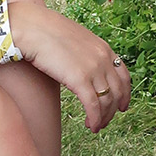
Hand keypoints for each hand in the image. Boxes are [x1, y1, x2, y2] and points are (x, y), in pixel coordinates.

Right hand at [10, 4, 131, 131]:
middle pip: (118, 91)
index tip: (122, 106)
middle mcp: (103, 59)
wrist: (31, 28)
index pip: (123, 75)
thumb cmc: (44, 32)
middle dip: (114, 110)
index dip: (125, 94)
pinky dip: (95, 119)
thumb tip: (79, 67)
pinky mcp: (79, 80)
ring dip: (104, 118)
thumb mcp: (73, 40)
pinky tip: (91, 126)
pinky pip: (93, 106)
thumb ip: (83, 54)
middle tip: (106, 121)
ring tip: (96, 127)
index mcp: (103, 48)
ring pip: (107, 101)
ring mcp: (93, 69)